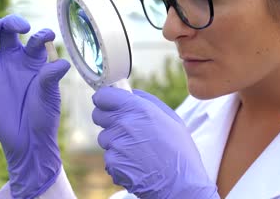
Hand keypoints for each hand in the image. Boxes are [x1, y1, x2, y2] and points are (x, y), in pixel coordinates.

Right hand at [0, 15, 70, 198]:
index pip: (35, 40)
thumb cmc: (43, 116)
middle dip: (11, 22)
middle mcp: (14, 60)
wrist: (28, 140)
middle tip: (20, 27)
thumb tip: (63, 62)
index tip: (48, 36)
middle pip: (7, 32)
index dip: (41, 35)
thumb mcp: (50, 95)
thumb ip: (51, 77)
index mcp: (33, 60)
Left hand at [92, 87, 218, 198]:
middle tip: (125, 128)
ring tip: (137, 150)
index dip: (105, 99)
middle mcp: (124, 124)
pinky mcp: (112, 164)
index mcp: (138, 109)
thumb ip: (147, 101)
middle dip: (109, 119)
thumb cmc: (180, 151)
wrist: (180, 185)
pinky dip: (119, 161)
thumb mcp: (171, 118)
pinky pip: (109, 157)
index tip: (108, 103)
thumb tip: (131, 94)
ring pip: (105, 138)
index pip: (103, 96)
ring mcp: (116, 145)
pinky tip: (136, 163)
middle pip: (99, 116)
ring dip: (115, 142)